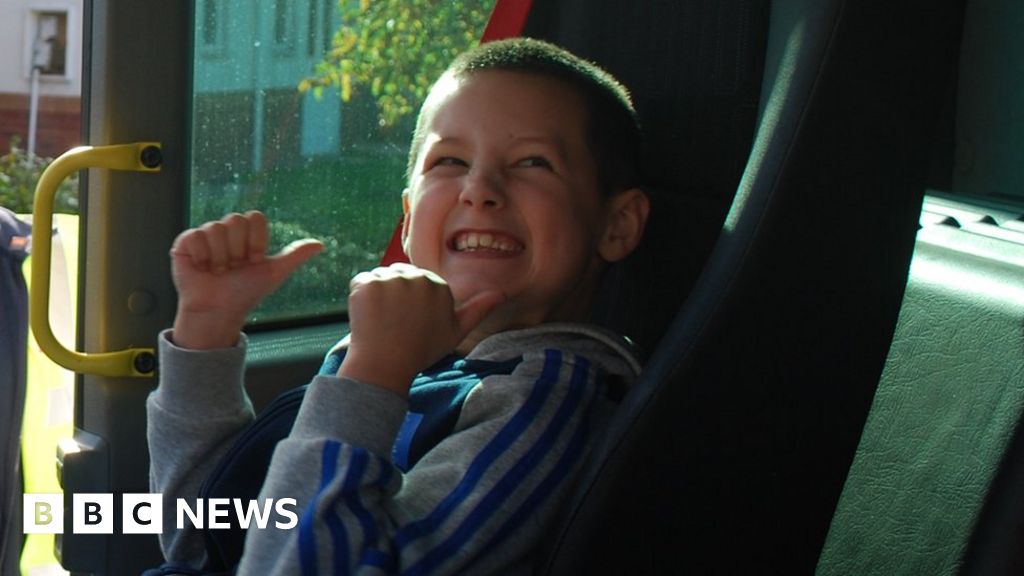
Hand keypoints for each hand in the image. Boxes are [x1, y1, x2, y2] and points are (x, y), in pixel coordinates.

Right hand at [169, 211, 322, 348]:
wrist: (219, 310)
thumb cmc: (245, 292)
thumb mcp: (273, 273)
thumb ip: (295, 255)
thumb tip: (320, 245)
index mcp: (246, 234)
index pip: (255, 218)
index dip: (256, 241)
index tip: (254, 260)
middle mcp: (226, 231)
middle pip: (235, 219)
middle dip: (238, 249)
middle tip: (234, 267)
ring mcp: (205, 236)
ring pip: (216, 228)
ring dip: (221, 256)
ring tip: (219, 271)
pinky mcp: (185, 243)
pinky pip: (195, 235)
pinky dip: (202, 256)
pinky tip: (203, 268)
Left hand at [340, 263, 503, 396]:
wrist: (385, 366)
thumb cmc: (421, 351)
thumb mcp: (456, 332)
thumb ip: (478, 310)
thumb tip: (501, 292)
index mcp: (439, 286)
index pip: (418, 283)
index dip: (412, 303)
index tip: (410, 324)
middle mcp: (417, 277)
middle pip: (399, 276)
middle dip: (394, 295)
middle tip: (394, 324)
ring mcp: (390, 279)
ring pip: (380, 279)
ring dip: (377, 295)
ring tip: (380, 321)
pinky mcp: (367, 283)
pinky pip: (360, 282)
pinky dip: (359, 298)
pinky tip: (366, 318)